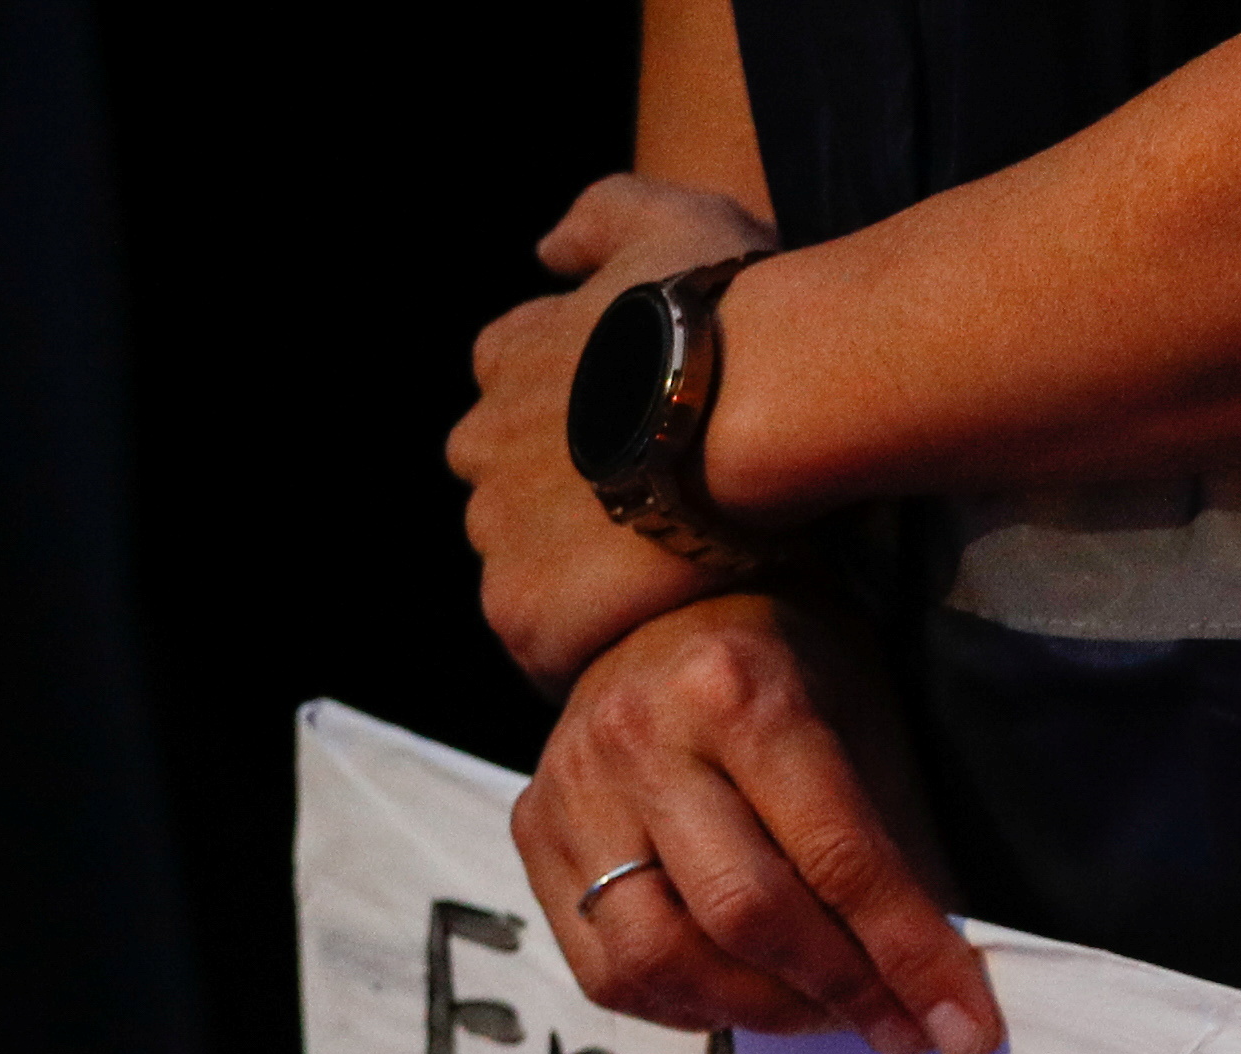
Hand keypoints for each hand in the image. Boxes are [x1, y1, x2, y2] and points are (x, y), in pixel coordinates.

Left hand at [452, 173, 781, 693]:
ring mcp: (496, 527)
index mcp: (510, 355)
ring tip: (665, 596)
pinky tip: (653, 640)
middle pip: (511, 493)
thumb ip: (597, 218)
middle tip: (664, 534)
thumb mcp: (666, 215)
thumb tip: (545, 248)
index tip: (643, 457)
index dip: (582, 436)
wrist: (759, 401)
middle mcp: (481, 437)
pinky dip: (588, 649)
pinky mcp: (523, 606)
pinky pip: (541, 648)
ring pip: (524, 572)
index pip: (518, 403)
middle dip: (571, 514)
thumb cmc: (730, 311)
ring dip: (580, 585)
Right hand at [510, 591, 1000, 1053]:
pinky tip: (745, 996)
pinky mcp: (532, 830)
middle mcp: (641, 737)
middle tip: (898, 1029)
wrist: (669, 607)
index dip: (908, 957)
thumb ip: (900, 855)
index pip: (837, 860)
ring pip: (660, 957)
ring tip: (824, 1013)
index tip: (965, 1030)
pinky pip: (608, 969)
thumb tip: (943, 993)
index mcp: (740, 695)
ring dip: (761, 1013)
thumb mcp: (869, 730)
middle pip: (744, 914)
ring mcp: (572, 786)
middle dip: (839, 993)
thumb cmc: (798, 673)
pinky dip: (689, 1005)